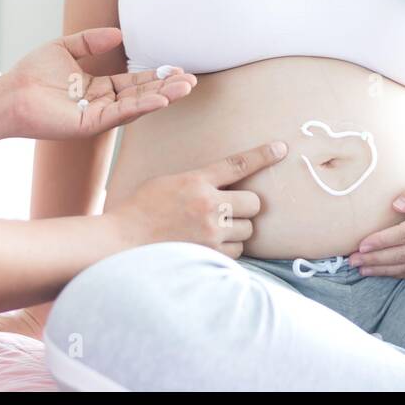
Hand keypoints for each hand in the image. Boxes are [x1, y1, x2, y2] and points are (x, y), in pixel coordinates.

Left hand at [5, 27, 195, 139]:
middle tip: (192, 80)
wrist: (9, 93)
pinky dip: (141, 107)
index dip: (156, 76)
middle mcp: (102, 104)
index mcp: (98, 88)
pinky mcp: (89, 125)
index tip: (178, 69)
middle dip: (167, 88)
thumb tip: (119, 34)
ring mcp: (97, 116)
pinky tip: (160, 99)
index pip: (134, 82)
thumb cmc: (31, 73)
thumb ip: (92, 41)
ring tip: (185, 88)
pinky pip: (120, 115)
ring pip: (136, 106)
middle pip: (142, 94)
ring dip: (162, 97)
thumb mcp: (65, 48)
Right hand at [108, 140, 288, 256]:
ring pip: (248, 230)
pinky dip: (228, 250)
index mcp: (197, 181)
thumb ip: (198, 181)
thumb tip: (222, 184)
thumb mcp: (168, 182)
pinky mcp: (210, 256)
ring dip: (236, 230)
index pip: (238, 164)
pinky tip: (209, 247)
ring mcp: (211, 232)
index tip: (281, 149)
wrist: (122, 241)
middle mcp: (208, 205)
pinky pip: (237, 252)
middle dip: (245, 207)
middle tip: (228, 211)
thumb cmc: (141, 209)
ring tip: (211, 231)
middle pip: (254, 202)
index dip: (263, 155)